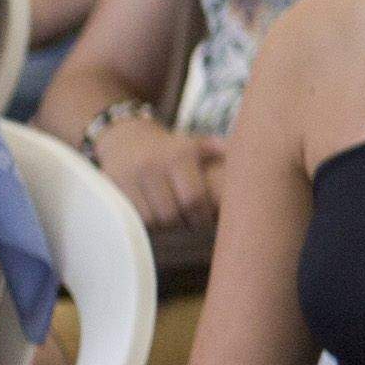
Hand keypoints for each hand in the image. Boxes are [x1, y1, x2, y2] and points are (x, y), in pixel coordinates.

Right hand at [99, 112, 223, 234]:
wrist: (125, 137)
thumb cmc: (172, 149)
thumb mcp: (197, 144)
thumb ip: (222, 152)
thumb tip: (252, 157)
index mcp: (178, 155)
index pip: (193, 199)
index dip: (202, 217)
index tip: (206, 220)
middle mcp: (151, 165)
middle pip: (171, 214)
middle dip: (183, 224)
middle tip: (190, 224)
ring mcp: (128, 177)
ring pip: (150, 220)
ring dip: (164, 227)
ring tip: (173, 221)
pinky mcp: (111, 188)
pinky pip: (131, 218)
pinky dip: (144, 224)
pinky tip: (153, 217)